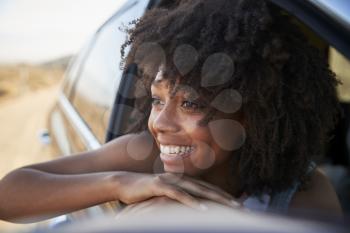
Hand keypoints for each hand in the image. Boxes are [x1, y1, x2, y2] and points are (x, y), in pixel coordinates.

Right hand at [111, 172, 241, 209]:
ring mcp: (171, 181)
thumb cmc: (146, 192)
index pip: (207, 189)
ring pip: (198, 190)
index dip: (223, 196)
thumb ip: (179, 198)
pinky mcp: (160, 186)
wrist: (124, 183)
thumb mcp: (165, 196)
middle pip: (207, 189)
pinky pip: (179, 195)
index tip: (238, 204)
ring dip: (216, 199)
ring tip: (231, 207)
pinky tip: (204, 210)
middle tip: (242, 207)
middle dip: (226, 198)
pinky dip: (192, 202)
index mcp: (183, 181)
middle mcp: (180, 178)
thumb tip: (192, 207)